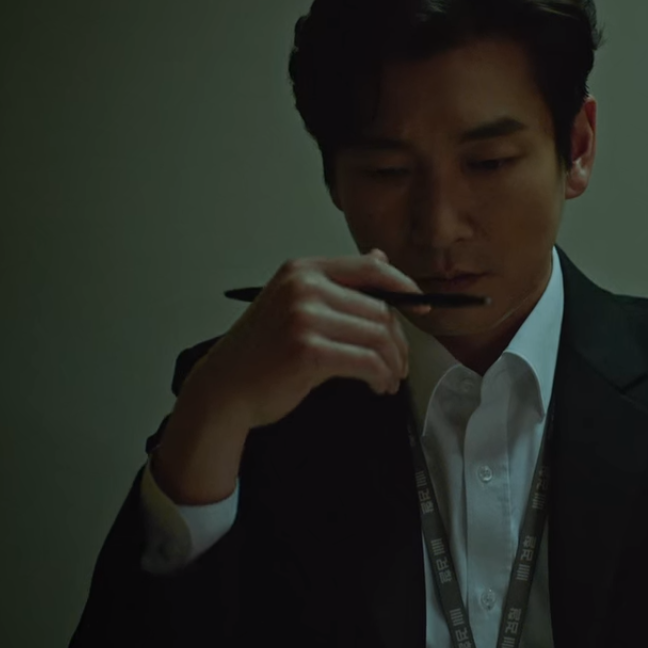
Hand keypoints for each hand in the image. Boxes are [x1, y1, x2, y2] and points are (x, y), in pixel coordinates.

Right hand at [174, 248, 427, 433]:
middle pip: (379, 309)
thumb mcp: (296, 305)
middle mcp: (303, 287)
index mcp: (302, 270)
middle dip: (398, 341)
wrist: (225, 388)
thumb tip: (380, 259)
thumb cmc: (262, 352)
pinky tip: (378, 386)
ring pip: (377, 336)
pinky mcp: (308, 350)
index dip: (404, 286)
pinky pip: (367, 361)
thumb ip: (338, 284)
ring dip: (392, 363)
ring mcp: (304, 317)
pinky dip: (380, 377)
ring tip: (388, 379)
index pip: (369, 268)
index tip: (422, 306)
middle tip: (400, 365)